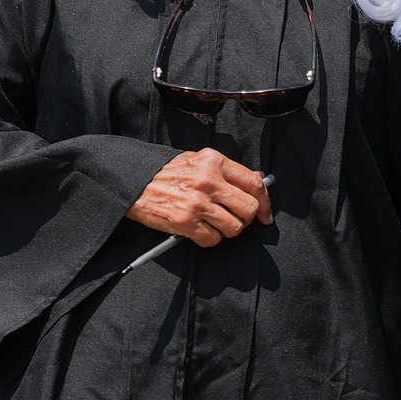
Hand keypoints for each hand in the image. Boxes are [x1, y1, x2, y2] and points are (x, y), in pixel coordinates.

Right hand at [128, 148, 270, 244]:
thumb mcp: (199, 159)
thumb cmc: (168, 172)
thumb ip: (228, 170)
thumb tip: (258, 179)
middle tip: (238, 218)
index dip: (265, 202)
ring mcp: (197, 203)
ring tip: (216, 223)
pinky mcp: (185, 223)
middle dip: (247, 218)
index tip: (266, 213)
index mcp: (215, 161)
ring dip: (229, 230)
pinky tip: (201, 229)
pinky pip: (213, 240)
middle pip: (248, 208)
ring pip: (234, 227)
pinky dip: (211, 239)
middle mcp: (209, 181)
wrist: (135, 182)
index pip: (254, 183)